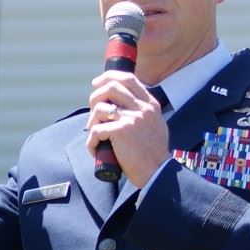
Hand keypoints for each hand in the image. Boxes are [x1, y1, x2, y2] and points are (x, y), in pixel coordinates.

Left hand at [85, 71, 168, 185]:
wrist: (158, 172)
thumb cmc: (153, 154)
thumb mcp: (155, 125)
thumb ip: (143, 113)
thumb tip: (119, 106)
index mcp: (150, 104)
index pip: (128, 79)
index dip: (109, 77)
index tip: (97, 83)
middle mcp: (142, 108)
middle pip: (111, 87)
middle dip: (95, 96)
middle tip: (92, 110)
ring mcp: (131, 118)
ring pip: (100, 108)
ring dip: (91, 121)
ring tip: (95, 134)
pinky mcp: (121, 132)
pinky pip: (96, 130)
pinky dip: (91, 141)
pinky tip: (95, 149)